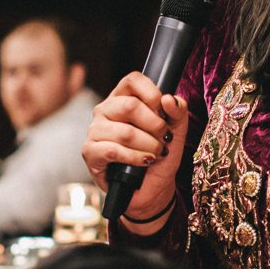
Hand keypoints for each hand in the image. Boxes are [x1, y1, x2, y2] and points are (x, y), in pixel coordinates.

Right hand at [82, 72, 188, 231]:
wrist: (152, 188)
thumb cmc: (160, 155)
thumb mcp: (177, 131)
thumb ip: (178, 111)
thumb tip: (169, 99)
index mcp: (123, 98)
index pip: (132, 80)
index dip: (152, 94)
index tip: (164, 111)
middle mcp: (106, 111)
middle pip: (129, 105)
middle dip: (155, 125)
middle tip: (165, 138)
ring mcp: (95, 131)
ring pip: (125, 132)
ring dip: (149, 145)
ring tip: (157, 153)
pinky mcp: (90, 153)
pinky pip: (113, 150)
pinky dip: (135, 157)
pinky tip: (144, 162)